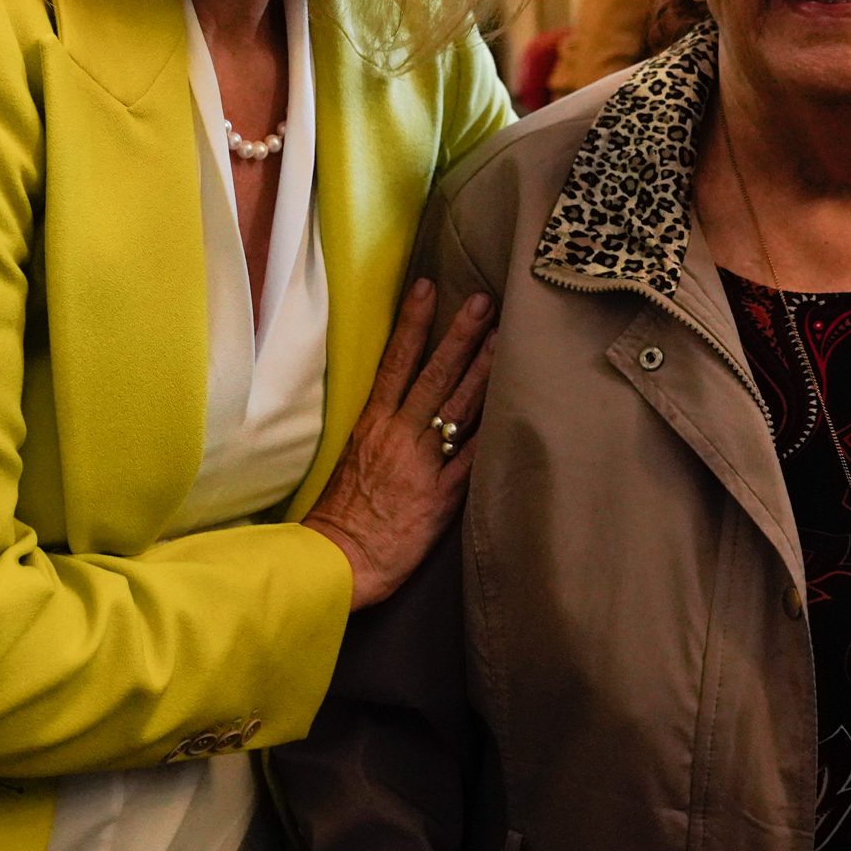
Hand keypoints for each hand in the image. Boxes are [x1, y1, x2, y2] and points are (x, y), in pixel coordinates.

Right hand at [305, 280, 495, 607]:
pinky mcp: (442, 497)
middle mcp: (397, 437)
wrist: (334, 562)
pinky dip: (492, 432)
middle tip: (483, 300)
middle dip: (459, 335)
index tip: (426, 288)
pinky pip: (472, 458)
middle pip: (434, 376)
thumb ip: (376, 432)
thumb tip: (396, 406)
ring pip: (458, 408)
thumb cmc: (337, 517)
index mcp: (371, 426)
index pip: (394, 362)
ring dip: (483, 371)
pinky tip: (515, 407)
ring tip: (505, 338)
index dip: (412, 324)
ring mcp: (423, 465)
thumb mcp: (348, 462)